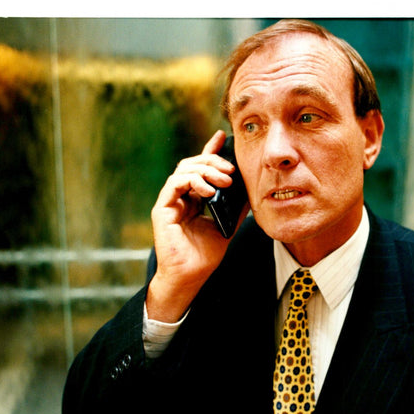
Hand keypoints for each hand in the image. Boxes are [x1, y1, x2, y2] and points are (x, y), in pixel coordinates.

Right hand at [146, 130, 248, 322]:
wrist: (191, 276)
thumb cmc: (205, 255)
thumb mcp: (227, 225)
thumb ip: (235, 207)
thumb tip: (251, 190)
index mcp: (193, 198)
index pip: (201, 168)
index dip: (210, 150)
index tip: (222, 136)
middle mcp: (180, 196)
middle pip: (192, 164)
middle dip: (212, 160)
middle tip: (230, 169)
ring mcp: (170, 201)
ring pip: (183, 170)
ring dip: (206, 171)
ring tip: (224, 181)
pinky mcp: (162, 209)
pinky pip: (174, 184)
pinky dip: (192, 182)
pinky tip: (208, 191)